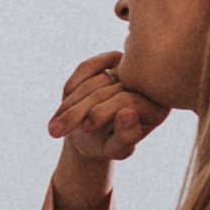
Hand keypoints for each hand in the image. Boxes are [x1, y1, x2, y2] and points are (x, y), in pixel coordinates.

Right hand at [46, 51, 167, 164]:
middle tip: (57, 131)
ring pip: (93, 81)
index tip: (85, 128)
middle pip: (107, 90)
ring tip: (54, 128)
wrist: (89, 134)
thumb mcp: (116, 149)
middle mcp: (146, 85)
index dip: (103, 112)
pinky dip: (72, 86)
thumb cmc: (107, 145)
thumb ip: (126, 138)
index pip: (127, 100)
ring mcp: (129, 70)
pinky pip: (87, 67)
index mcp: (156, 108)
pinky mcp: (112, 59)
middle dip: (79, 111)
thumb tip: (129, 112)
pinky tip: (64, 105)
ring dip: (69, 104)